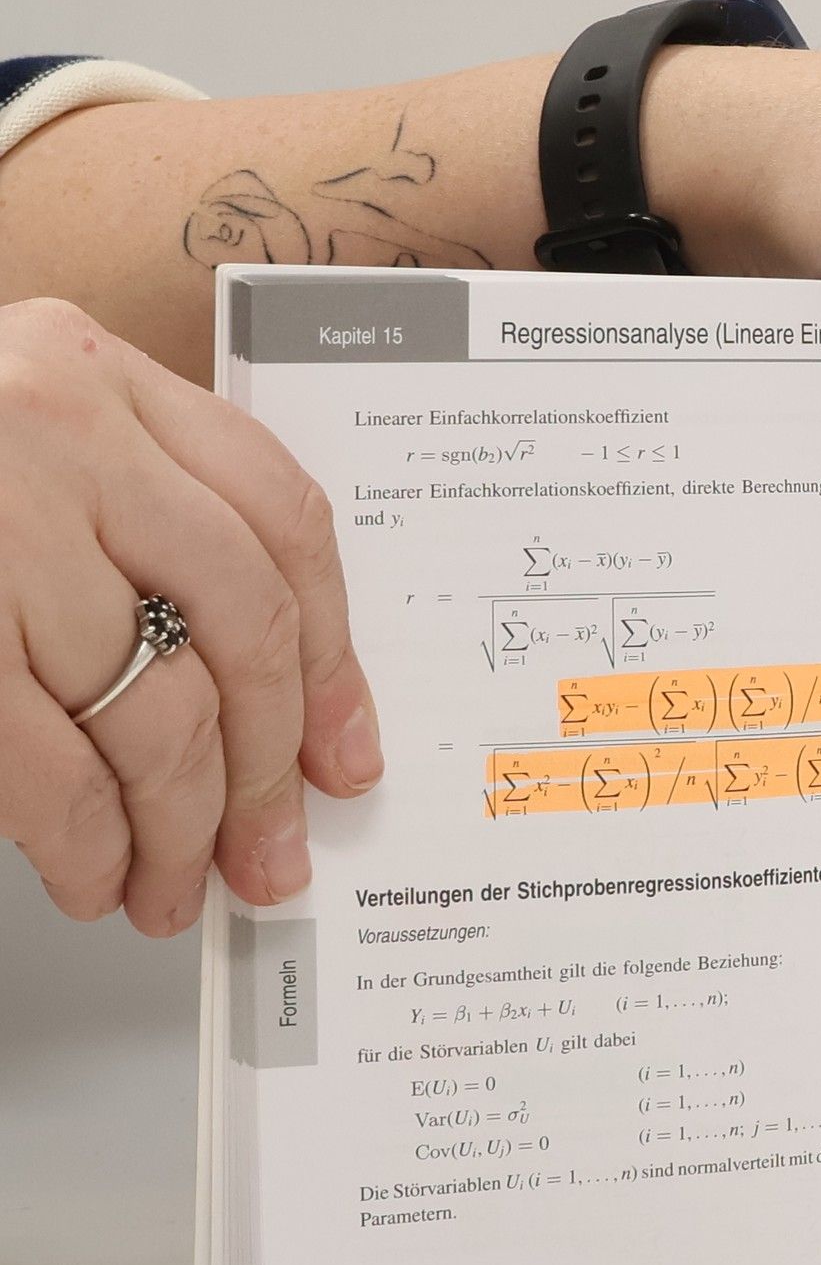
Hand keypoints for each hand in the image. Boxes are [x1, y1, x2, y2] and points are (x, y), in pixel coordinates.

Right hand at [0, 297, 382, 935]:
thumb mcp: (25, 442)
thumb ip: (134, 522)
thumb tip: (265, 708)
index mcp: (98, 376)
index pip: (281, 522)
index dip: (329, 659)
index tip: (345, 753)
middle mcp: (52, 428)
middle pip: (240, 627)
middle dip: (267, 770)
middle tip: (273, 854)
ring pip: (153, 710)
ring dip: (179, 829)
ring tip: (176, 888)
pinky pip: (43, 763)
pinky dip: (84, 842)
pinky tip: (94, 877)